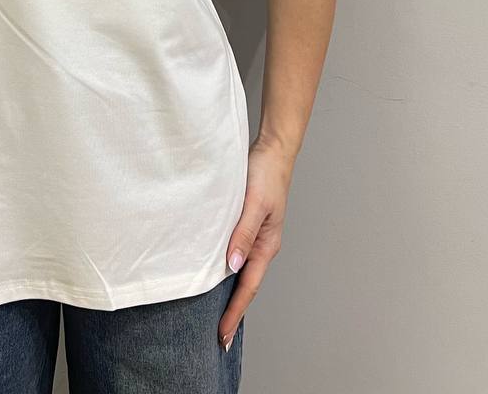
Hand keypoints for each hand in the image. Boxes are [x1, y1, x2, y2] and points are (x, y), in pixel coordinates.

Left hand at [217, 137, 294, 349]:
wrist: (272, 150)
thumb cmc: (266, 174)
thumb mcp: (254, 204)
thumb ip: (243, 233)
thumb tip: (232, 265)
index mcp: (266, 245)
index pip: (248, 287)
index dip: (234, 311)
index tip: (222, 334)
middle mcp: (262, 245)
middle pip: (245, 285)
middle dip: (233, 311)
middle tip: (218, 336)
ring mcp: (255, 236)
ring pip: (241, 271)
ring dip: (229, 292)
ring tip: (215, 312)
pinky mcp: (246, 224)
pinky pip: (236, 253)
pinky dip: (227, 270)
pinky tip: (215, 272)